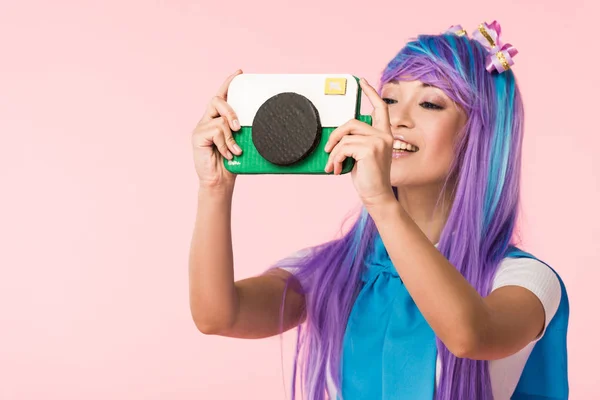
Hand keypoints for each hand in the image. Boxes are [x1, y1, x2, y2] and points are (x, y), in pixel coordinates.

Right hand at [191, 69, 243, 190]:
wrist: (219, 181)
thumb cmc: (231, 163)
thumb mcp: (241, 143)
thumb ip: (243, 131)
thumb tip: (262, 121)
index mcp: (218, 119)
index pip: (222, 96)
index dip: (228, 83)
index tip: (239, 73)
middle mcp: (207, 120)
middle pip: (217, 100)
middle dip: (231, 110)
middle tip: (239, 126)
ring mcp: (201, 128)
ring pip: (220, 119)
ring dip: (231, 136)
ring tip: (235, 149)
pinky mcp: (197, 136)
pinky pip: (216, 132)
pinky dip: (225, 144)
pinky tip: (227, 154)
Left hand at [324, 78, 395, 206]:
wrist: (376, 196)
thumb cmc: (368, 178)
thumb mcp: (361, 156)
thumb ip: (355, 142)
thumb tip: (337, 138)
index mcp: (384, 134)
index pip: (380, 108)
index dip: (371, 93)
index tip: (362, 82)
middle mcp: (384, 135)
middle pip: (351, 122)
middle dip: (335, 135)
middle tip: (328, 150)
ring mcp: (379, 141)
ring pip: (345, 137)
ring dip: (334, 152)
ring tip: (333, 165)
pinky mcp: (370, 149)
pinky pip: (343, 147)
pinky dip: (335, 158)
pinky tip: (337, 169)